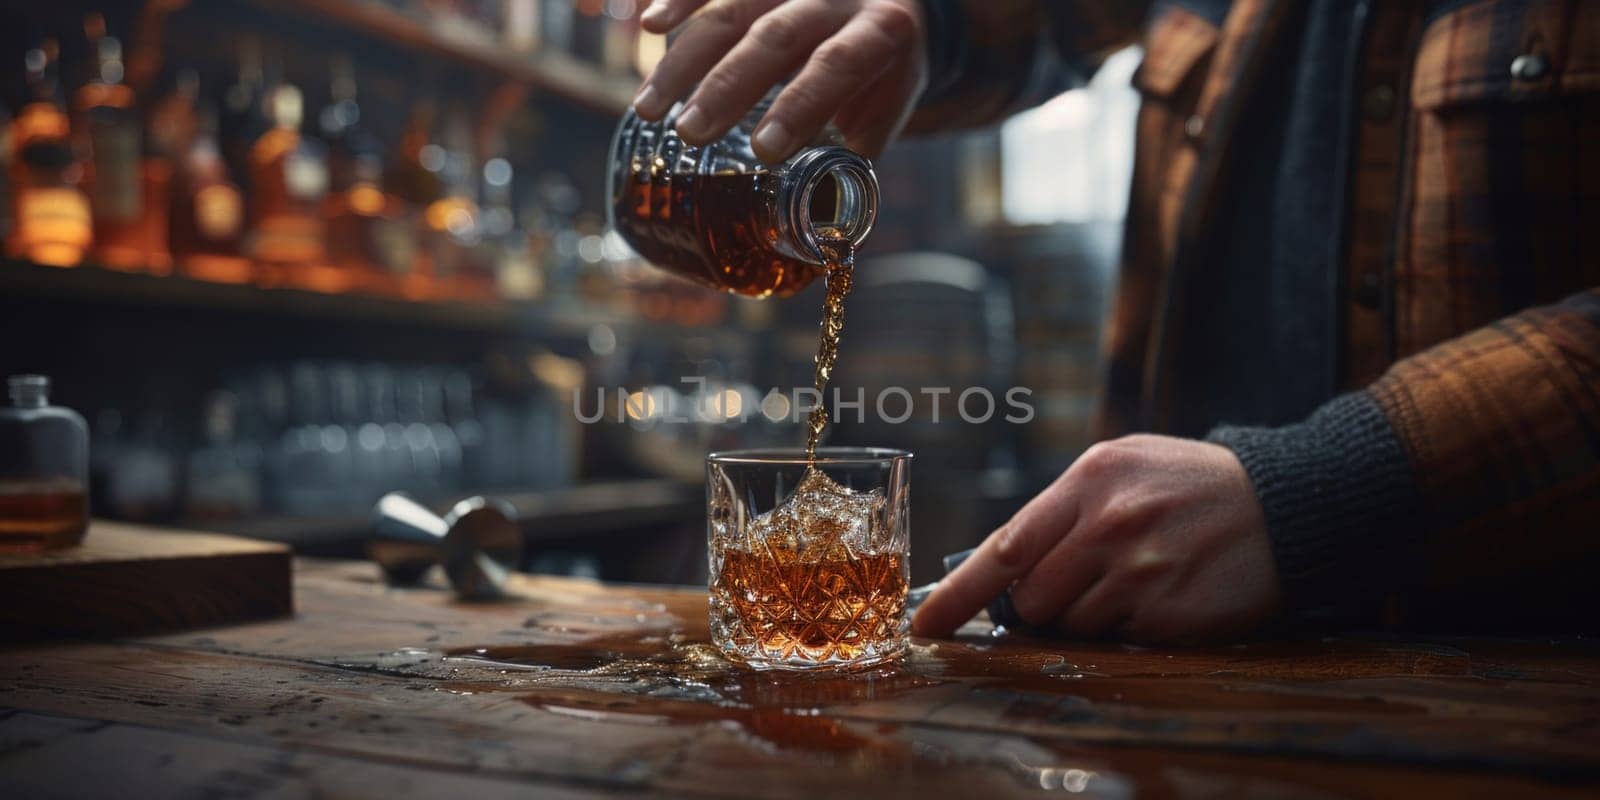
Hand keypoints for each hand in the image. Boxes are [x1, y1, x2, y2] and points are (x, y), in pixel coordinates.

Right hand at [634, 0, 927, 161]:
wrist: (892, 4)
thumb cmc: (881, 74)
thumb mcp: (884, 112)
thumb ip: (851, 159)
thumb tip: (821, 230)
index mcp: (880, 33)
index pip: (837, 65)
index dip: (799, 104)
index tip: (762, 150)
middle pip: (777, 36)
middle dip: (728, 85)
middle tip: (690, 133)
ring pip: (735, 7)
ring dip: (686, 58)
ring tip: (649, 108)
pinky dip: (677, 0)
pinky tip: (647, 27)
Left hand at [912, 435, 1282, 644]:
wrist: (1284, 503)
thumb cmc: (1188, 484)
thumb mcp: (1121, 466)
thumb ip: (1061, 509)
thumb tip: (1001, 567)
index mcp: (1088, 482)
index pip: (1004, 548)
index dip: (957, 595)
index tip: (924, 625)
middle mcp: (1110, 526)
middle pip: (1033, 600)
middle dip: (1043, 604)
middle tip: (1084, 579)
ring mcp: (1142, 574)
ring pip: (1074, 626)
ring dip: (1091, 615)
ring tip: (1135, 577)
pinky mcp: (1171, 615)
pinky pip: (1121, 640)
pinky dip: (1133, 625)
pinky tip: (1165, 591)